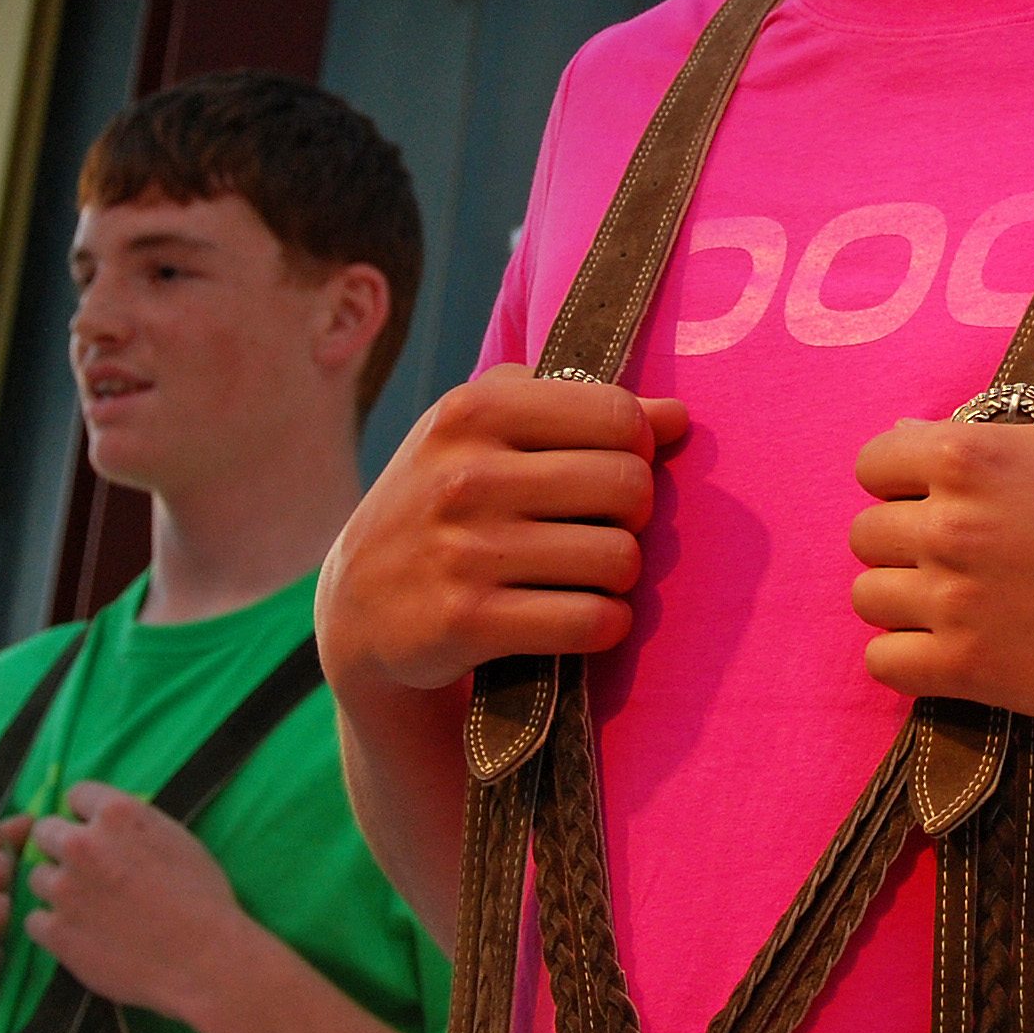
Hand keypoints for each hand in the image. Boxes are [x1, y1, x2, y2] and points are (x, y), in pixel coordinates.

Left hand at [24, 782, 255, 1019]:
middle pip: (45, 831)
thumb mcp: (176, 839)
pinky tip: (81, 933)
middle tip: (87, 871)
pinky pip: (34, 920)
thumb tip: (110, 825)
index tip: (97, 833)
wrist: (203, 958)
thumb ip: (134, 825)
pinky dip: (53, 926)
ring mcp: (64, 890)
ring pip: (36, 877)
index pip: (77, 794)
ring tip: (87, 907)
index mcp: (117, 815)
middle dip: (62, 847)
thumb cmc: (202, 898)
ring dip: (56, 888)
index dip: (87, 815)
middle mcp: (82, 845)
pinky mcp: (55, 932)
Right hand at [318, 366, 686, 695]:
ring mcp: (463, 551)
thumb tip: (676, 417)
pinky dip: (605, 624)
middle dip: (634, 513)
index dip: (638, 447)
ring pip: (619, 558)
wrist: (357, 605)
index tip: (615, 467)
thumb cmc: (444, 499)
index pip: (617, 415)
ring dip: (621, 574)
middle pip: (628, 485)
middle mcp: (464, 475)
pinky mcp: (467, 623)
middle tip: (604, 526)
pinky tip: (583, 617)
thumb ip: (579, 408)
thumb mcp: (488, 432)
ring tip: (590, 574)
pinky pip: (591, 621)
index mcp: (473, 411)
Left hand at [847, 386, 1033, 726]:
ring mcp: (953, 600)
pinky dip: (905, 657)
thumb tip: (1006, 423)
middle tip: (949, 553)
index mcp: (971, 455)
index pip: (875, 461)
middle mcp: (948, 524)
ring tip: (948, 603)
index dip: (900, 477)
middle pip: (865, 534)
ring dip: (902, 598)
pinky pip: (884, 663)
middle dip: (901, 540)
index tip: (929, 495)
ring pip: (868, 598)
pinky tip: (944, 649)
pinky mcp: (967, 668)